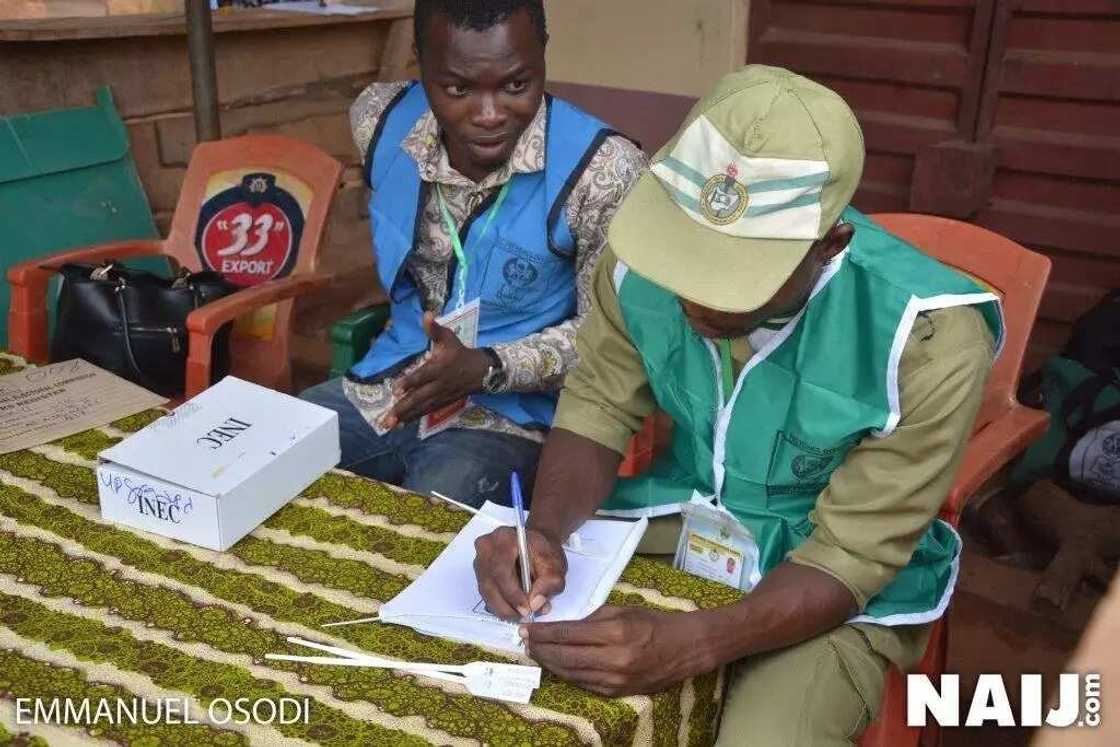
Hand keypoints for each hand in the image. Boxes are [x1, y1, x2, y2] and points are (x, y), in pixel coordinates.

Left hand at [382, 312, 491, 428]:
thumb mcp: (449, 339)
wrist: (482, 372)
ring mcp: (440, 397)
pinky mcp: (442, 403)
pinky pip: (426, 412)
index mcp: (439, 368)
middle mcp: (439, 385)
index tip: (396, 390)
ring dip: (405, 417)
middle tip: (387, 417)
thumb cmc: (460, 353)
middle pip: (419, 398)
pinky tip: (400, 424)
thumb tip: (426, 314)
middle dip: (403, 407)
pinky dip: (413, 419)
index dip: (410, 383)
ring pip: (421, 408)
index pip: (422, 376)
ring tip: (389, 424)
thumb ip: (435, 329)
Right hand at [474, 526, 566, 620]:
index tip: (527, 609)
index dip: (512, 594)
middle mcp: (486, 548)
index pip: (501, 570)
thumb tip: (535, 603)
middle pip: (490, 584)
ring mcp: (480, 561)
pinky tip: (515, 607)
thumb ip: (549, 583)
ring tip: (524, 613)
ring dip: (504, 608)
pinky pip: (487, 595)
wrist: (534, 545)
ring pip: (487, 593)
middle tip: (525, 616)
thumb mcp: (555, 565)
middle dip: (508, 606)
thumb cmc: (543, 551)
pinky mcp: (480, 574)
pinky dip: (501, 605)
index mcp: (503, 539)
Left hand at [521, 606, 708, 695]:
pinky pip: (584, 685)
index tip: (527, 628)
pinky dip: (567, 675)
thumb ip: (591, 618)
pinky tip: (557, 666)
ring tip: (536, 653)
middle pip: (565, 656)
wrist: (684, 648)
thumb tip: (561, 626)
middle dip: (541, 649)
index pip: (568, 633)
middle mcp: (614, 658)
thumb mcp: (622, 610)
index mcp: (615, 632)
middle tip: (525, 641)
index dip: (543, 632)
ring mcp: (615, 679)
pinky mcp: (617, 692)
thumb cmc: (652, 622)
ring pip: (571, 674)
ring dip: (550, 664)